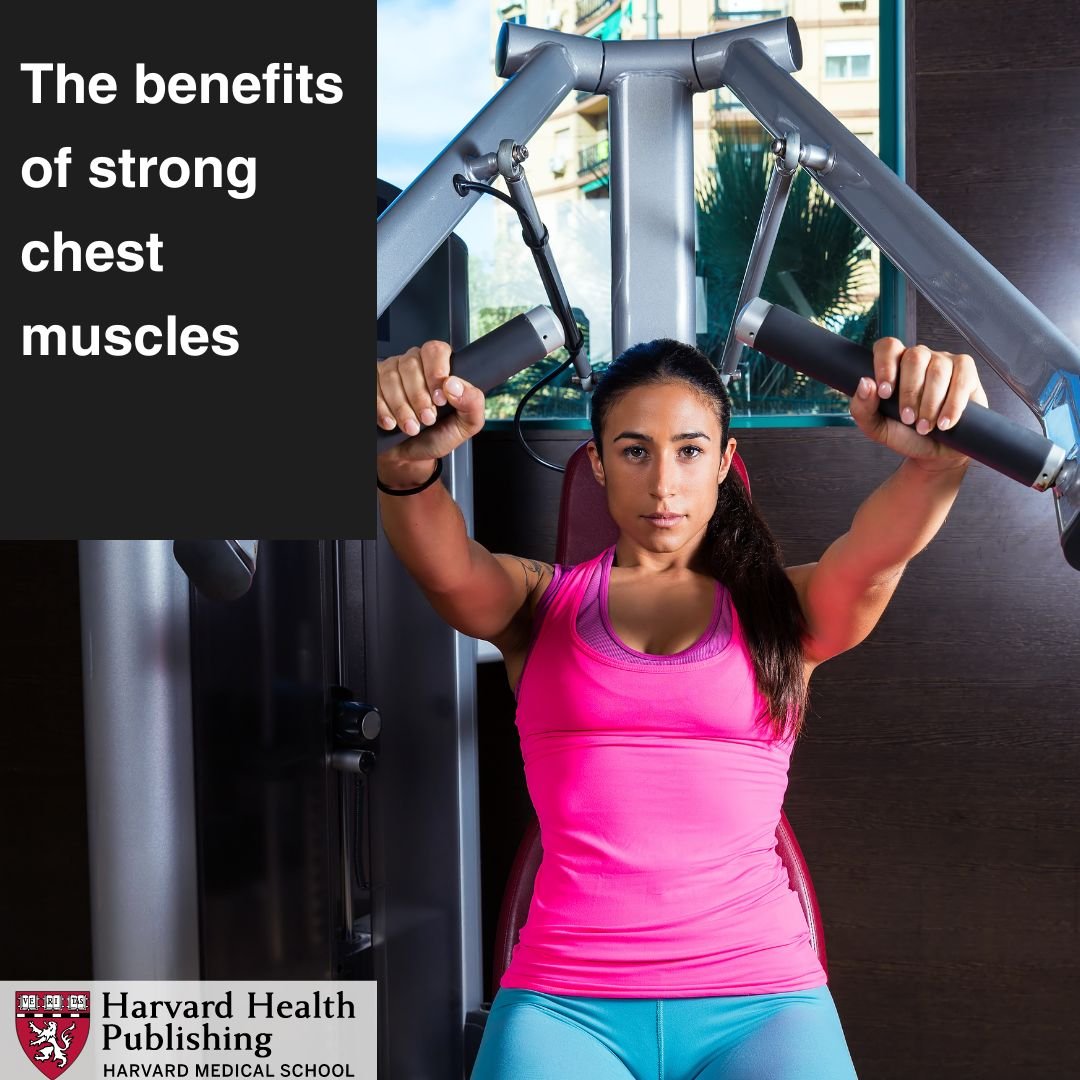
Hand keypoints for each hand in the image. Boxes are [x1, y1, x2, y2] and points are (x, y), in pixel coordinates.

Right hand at [376, 340, 486, 471]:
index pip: (435, 351)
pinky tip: (392, 423)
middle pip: (411, 364)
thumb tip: (455, 385)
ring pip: (390, 377)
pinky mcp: (373, 383)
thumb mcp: (464, 425)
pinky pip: (374, 388)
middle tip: (427, 419)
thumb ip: (472, 404)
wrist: (411, 455)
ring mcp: (391, 371)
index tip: (439, 399)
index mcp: (440, 366)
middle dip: (419, 397)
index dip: (436, 373)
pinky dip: (383, 409)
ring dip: (401, 407)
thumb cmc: (437, 435)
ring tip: (411, 427)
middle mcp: (414, 363)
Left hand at [849, 338, 988, 469]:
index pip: (888, 347)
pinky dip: (952, 404)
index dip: (885, 365)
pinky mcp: (966, 372)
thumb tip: (864, 382)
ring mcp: (944, 362)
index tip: (884, 393)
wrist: (936, 452)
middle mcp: (919, 358)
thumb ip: (862, 408)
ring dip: (930, 403)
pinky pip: (962, 379)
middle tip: (908, 419)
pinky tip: (945, 422)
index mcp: (894, 365)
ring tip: (925, 426)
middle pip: (914, 358)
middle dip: (910, 392)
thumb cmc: (906, 435)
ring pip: (938, 370)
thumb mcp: (877, 427)